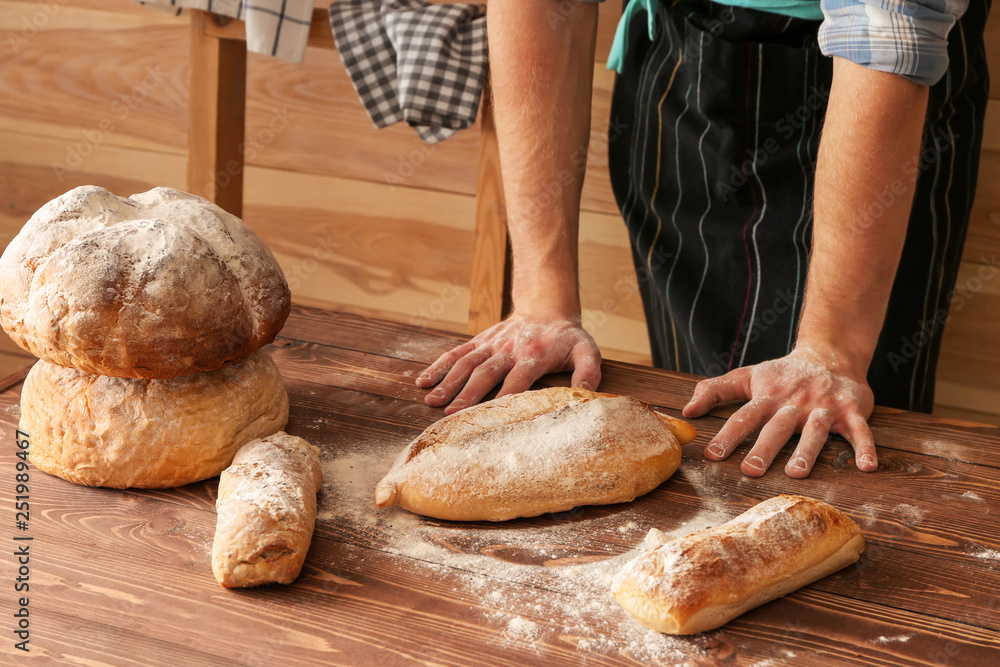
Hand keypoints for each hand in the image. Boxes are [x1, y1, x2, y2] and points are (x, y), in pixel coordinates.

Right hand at [415, 314, 601, 413]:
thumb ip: (589, 371)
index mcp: (534, 355)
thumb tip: (588, 393)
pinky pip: (457, 353)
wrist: (547, 308)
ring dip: (448, 381)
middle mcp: (509, 350)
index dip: (505, 396)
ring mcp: (492, 345)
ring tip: (431, 400)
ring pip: (467, 363)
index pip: (519, 379)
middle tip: (450, 413)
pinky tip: (423, 380)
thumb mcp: (587, 351)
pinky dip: (439, 365)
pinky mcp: (480, 341)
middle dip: (467, 393)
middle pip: (486, 373)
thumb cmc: (567, 338)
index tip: (490, 415)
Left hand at [681, 346, 877, 477]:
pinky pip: (859, 430)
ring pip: (814, 430)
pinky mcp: (851, 410)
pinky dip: (865, 447)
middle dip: (763, 448)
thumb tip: (686, 411)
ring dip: (807, 451)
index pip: (743, 417)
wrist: (830, 353)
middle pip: (776, 427)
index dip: (727, 435)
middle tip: (749, 470)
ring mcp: (823, 406)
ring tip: (797, 473)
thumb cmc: (783, 373)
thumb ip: (715, 390)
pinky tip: (866, 467)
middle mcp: (793, 403)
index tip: (711, 455)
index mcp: (767, 397)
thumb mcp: (748, 376)